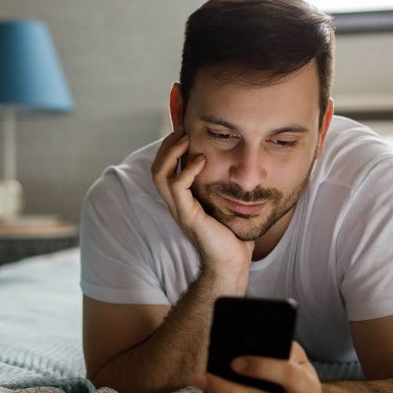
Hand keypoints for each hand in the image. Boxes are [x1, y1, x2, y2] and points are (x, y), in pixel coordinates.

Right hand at [150, 129, 253, 276]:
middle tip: (182, 130)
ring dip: (171, 154)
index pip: (164, 169)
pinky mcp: (188, 215)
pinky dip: (186, 170)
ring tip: (186, 140)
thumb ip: (222, 186)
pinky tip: (201, 160)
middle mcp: (175, 203)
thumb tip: (236, 165)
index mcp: (181, 199)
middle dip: (167, 146)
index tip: (184, 131)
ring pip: (160, 175)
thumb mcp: (224, 203)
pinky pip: (177, 187)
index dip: (170, 149)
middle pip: (156, 168)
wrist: (231, 261)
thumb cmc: (230, 234)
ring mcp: (179, 209)